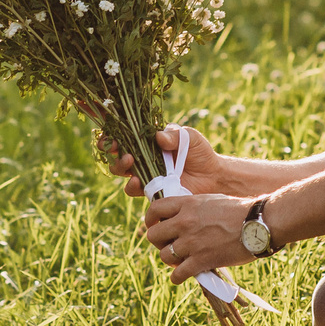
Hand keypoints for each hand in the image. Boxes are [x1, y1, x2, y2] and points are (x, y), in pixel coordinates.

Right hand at [104, 123, 228, 198]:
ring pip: (122, 172)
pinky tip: (139, 181)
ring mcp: (145, 174)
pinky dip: (132, 185)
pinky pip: (134, 190)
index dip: (113, 135)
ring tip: (130, 163)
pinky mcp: (150, 190)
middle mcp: (142, 157)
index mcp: (148, 141)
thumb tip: (158, 137)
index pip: (124, 135)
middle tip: (123, 150)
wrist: (212, 177)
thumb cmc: (200, 153)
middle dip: (112, 151)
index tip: (111, 135)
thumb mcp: (190, 138)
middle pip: (117, 153)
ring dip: (120, 167)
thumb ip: (175, 135)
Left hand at [143, 193, 255, 281]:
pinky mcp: (201, 260)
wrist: (259, 224)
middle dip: (159, 242)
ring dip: (170, 260)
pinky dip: (177, 277)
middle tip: (169, 245)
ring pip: (164, 256)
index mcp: (187, 204)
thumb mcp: (211, 200)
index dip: (150, 220)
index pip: (154, 209)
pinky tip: (182, 275)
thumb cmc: (240, 211)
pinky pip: (177, 274)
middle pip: (153, 235)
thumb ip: (192, 208)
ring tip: (180, 260)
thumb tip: (181, 217)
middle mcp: (184, 222)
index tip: (156, 226)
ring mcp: (191, 242)